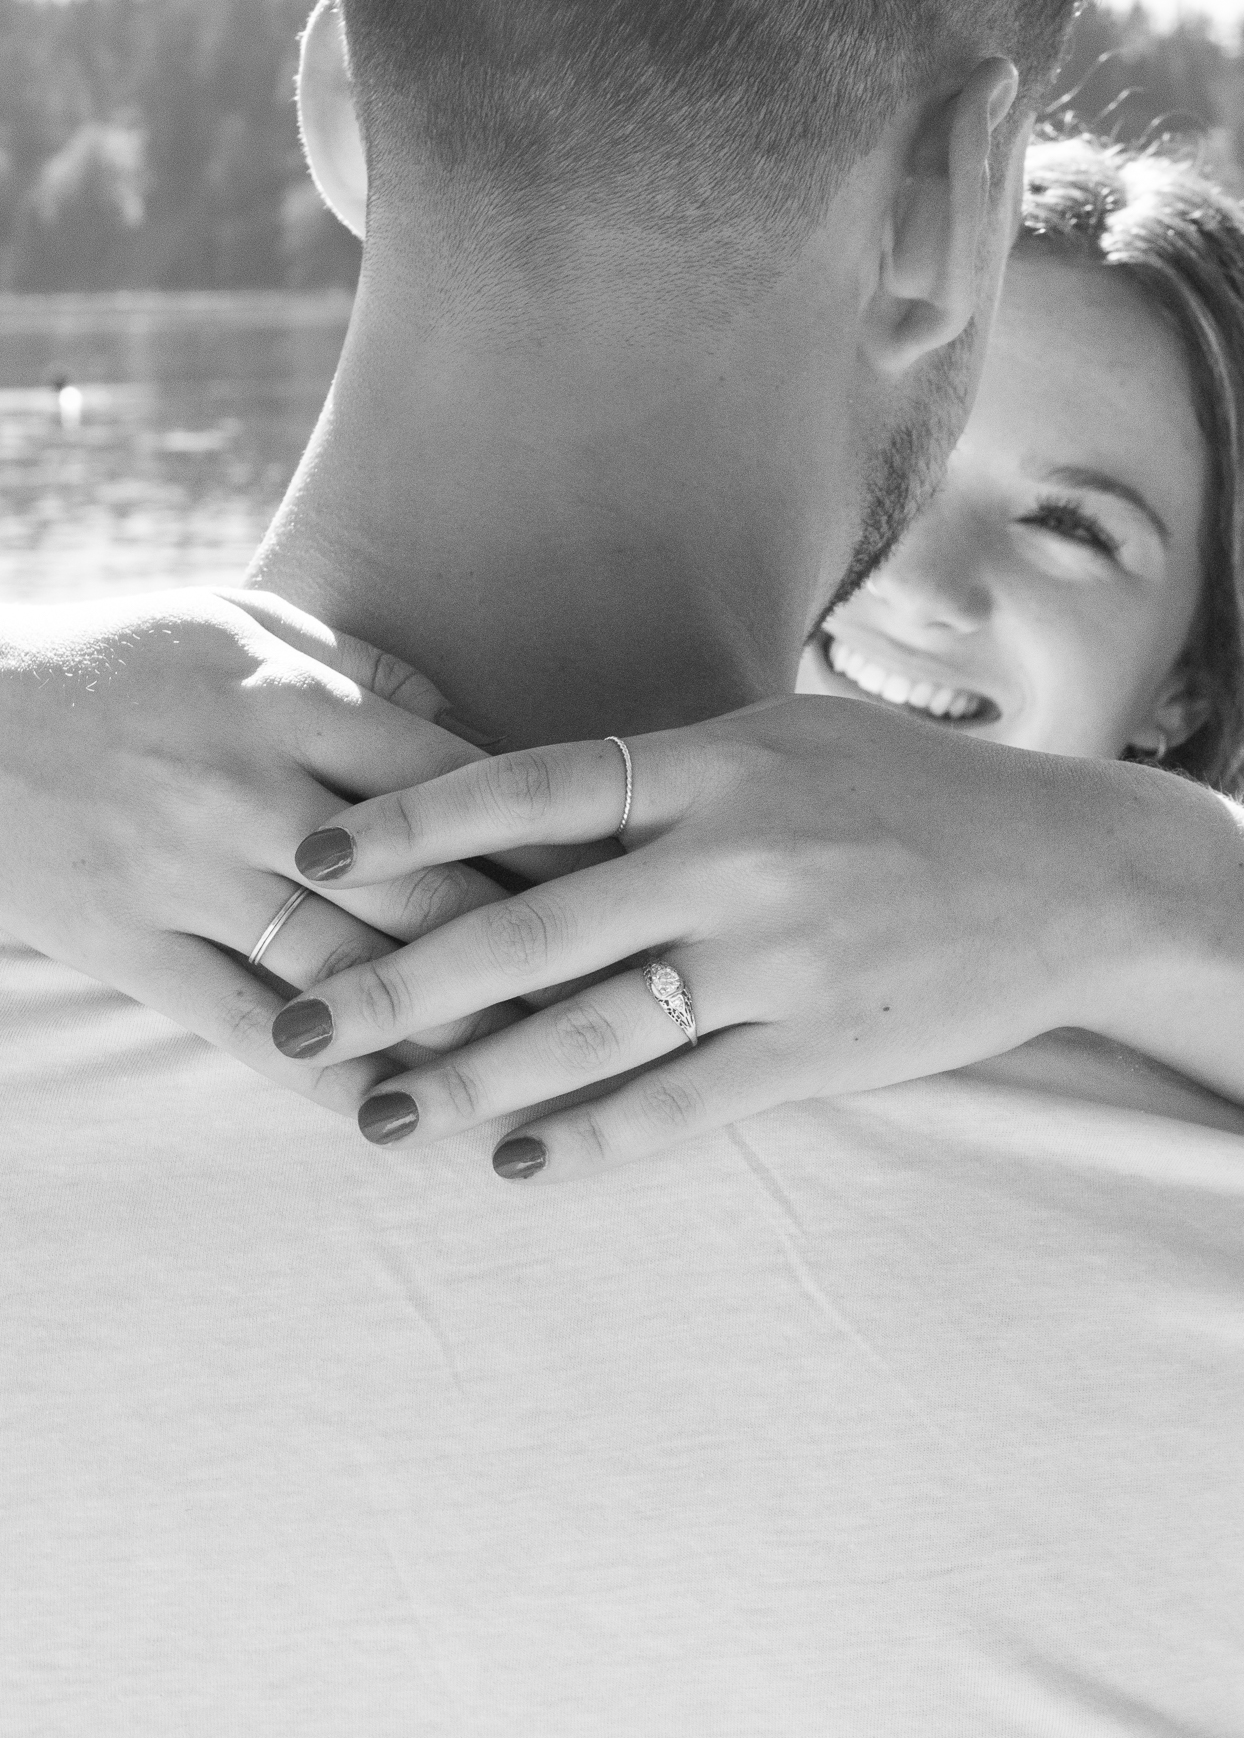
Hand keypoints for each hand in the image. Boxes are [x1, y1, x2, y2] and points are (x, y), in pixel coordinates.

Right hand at [0, 587, 583, 1115]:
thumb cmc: (119, 659)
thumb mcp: (243, 622)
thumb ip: (367, 672)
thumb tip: (477, 737)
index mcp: (292, 698)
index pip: (458, 784)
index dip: (555, 843)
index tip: (631, 886)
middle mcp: (251, 790)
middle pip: (424, 889)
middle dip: (534, 953)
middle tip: (621, 998)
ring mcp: (185, 874)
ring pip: (348, 968)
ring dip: (450, 1028)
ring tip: (539, 1072)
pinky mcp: (128, 946)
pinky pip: (242, 1026)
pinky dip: (325, 1077)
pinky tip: (398, 1114)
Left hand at [271, 693, 1152, 1168]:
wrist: (1082, 875)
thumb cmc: (918, 794)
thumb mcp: (790, 740)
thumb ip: (666, 772)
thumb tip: (525, 805)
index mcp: (720, 761)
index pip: (533, 784)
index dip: (413, 822)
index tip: (314, 858)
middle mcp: (739, 854)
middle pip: (531, 927)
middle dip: (397, 984)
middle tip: (293, 1032)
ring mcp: (783, 957)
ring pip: (591, 1032)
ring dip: (471, 1080)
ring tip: (380, 1118)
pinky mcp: (824, 1047)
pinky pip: (685, 1104)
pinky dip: (594, 1139)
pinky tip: (517, 1164)